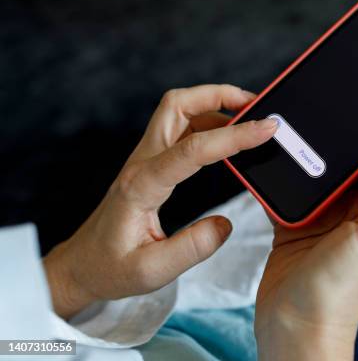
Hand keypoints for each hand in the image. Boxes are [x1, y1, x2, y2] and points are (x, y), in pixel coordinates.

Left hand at [43, 84, 277, 318]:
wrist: (83, 264)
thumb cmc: (112, 268)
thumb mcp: (151, 271)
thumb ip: (192, 248)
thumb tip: (226, 223)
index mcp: (143, 185)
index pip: (193, 148)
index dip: (234, 135)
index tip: (266, 128)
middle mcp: (143, 162)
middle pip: (177, 105)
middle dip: (218, 94)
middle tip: (255, 103)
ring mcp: (146, 159)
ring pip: (178, 110)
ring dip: (214, 103)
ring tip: (249, 116)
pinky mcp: (152, 163)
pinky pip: (181, 129)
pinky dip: (208, 121)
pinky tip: (227, 136)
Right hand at [255, 133, 357, 359]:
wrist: (295, 327)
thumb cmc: (341, 290)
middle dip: (354, 136)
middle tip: (344, 105)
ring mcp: (328, 218)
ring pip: (326, 172)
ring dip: (319, 151)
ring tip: (311, 122)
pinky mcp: (299, 224)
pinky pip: (296, 189)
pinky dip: (290, 173)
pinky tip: (282, 153)